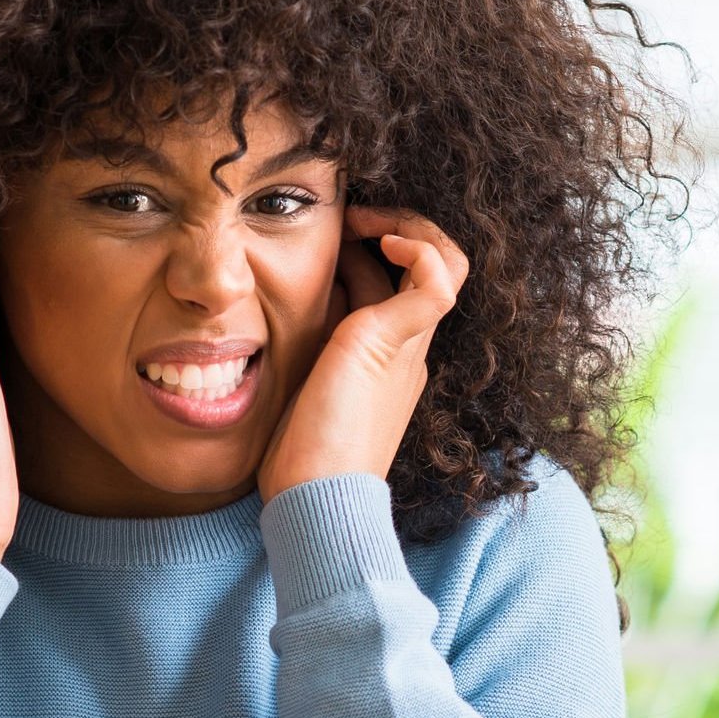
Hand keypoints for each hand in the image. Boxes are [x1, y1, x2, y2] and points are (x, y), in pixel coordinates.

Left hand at [256, 204, 465, 504]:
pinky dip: (417, 246)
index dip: (378, 251)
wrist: (316, 501)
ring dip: (409, 225)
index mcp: (390, 363)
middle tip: (352, 216)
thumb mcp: (302, 391)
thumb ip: (305, 354)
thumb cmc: (299, 462)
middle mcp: (409, 351)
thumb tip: (272, 319)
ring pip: (447, 264)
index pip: (403, 290)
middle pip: (435, 270)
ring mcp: (408, 347)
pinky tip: (380, 240)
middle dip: (397, 226)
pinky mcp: (392, 343)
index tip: (339, 239)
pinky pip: (437, 278)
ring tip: (364, 219)